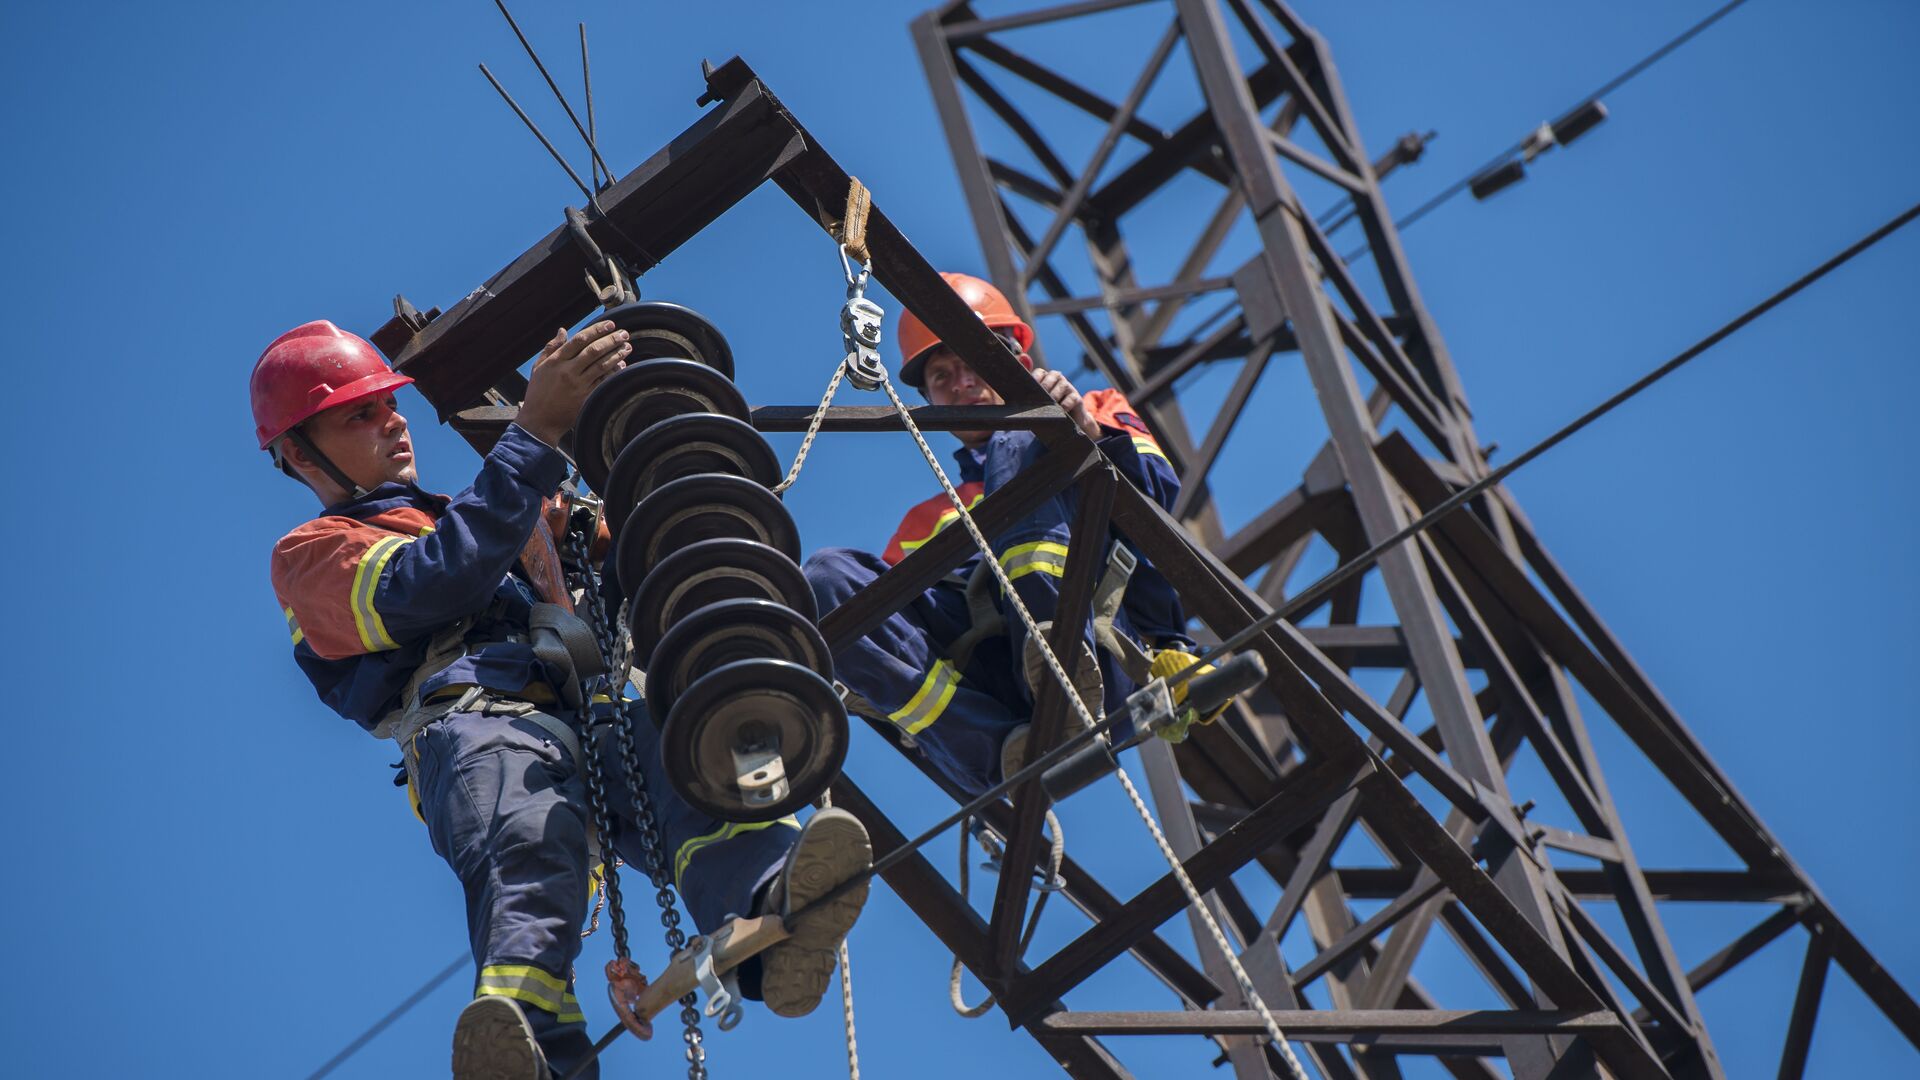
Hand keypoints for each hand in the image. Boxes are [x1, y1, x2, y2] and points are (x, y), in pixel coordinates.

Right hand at [517, 321, 631, 446]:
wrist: (539, 421)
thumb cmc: (538, 393)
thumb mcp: (538, 367)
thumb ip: (551, 347)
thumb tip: (563, 330)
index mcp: (556, 362)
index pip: (579, 340)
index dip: (596, 330)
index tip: (609, 324)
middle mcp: (568, 372)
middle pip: (593, 351)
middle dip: (611, 340)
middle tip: (624, 333)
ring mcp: (578, 386)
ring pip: (601, 366)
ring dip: (616, 354)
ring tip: (627, 347)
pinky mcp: (585, 398)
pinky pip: (603, 382)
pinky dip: (614, 373)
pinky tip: (622, 366)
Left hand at [1034, 368, 1100, 439]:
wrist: (1069, 424)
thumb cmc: (1050, 413)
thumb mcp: (1039, 406)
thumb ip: (1032, 399)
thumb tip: (1020, 400)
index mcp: (1046, 380)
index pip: (1040, 372)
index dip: (1036, 377)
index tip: (1031, 385)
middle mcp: (1058, 381)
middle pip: (1053, 375)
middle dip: (1045, 385)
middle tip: (1040, 396)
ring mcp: (1069, 389)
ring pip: (1063, 384)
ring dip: (1055, 394)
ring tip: (1050, 403)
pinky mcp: (1077, 399)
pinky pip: (1072, 398)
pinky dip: (1065, 405)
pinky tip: (1061, 411)